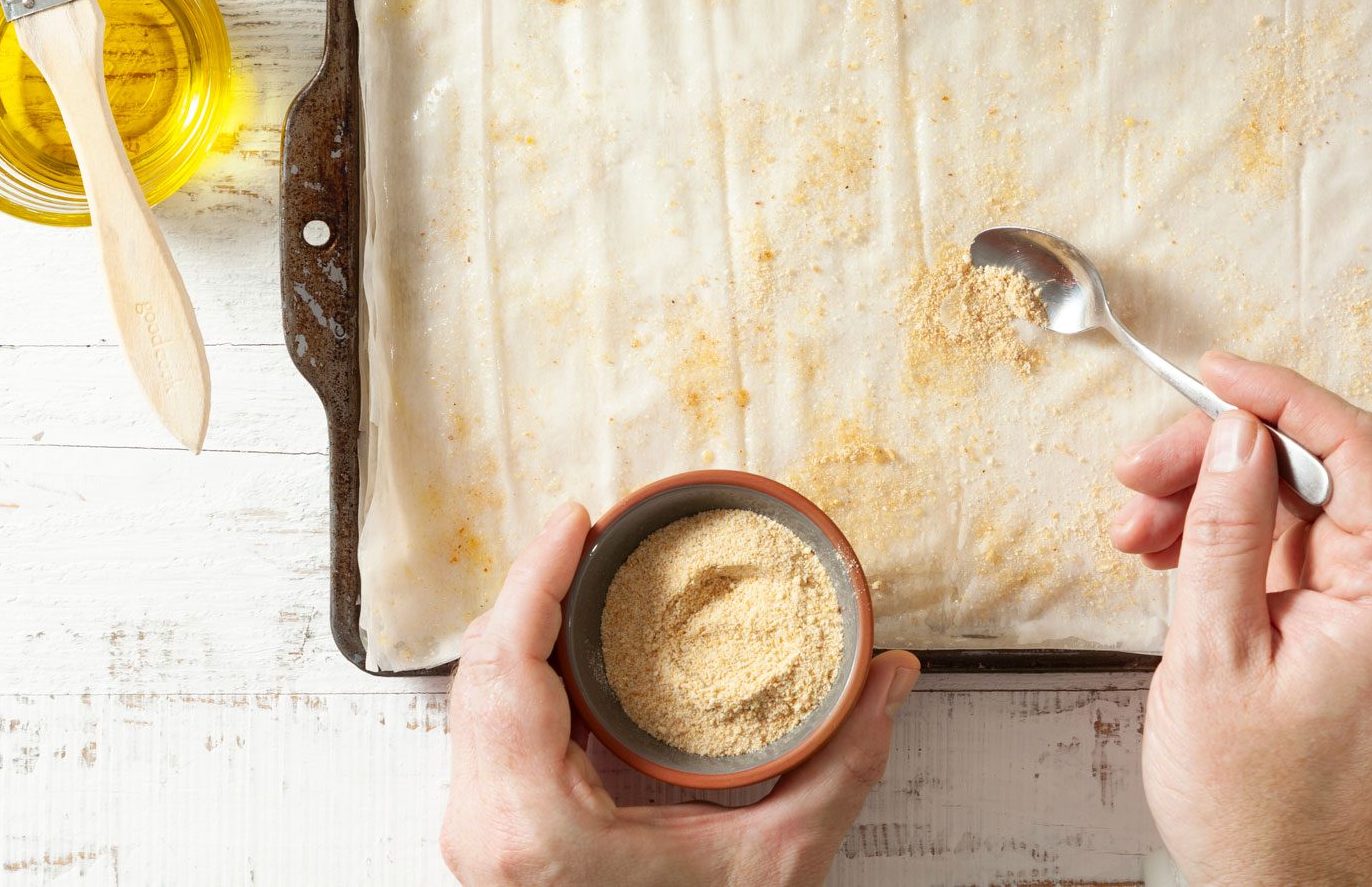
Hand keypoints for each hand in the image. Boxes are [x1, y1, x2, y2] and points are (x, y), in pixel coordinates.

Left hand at [441, 501, 921, 886]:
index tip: (576, 519)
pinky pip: (491, 732)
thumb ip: (840, 765)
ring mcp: (482, 835)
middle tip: (590, 536)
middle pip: (484, 668)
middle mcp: (488, 826)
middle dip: (534, 589)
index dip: (536, 576)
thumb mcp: (778, 865)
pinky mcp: (495, 840)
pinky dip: (527, 677)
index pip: (509, 664)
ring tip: (582, 576)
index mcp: (537, 825)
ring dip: (527, 631)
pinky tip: (571, 650)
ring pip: (479, 699)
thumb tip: (893, 676)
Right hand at [1111, 353, 1371, 886]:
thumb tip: (1236, 436)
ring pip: (1294, 499)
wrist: (1269, 877)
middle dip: (1221, 453)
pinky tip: (1162, 548)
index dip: (1280, 397)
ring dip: (1209, 495)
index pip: (1354, 447)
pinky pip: (1286, 543)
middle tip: (1139, 469)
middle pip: (1317, 466)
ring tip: (1133, 524)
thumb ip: (1228, 532)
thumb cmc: (1251, 797)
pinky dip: (1223, 535)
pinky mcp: (1342, 618)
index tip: (1214, 376)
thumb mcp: (1216, 654)